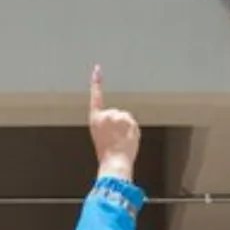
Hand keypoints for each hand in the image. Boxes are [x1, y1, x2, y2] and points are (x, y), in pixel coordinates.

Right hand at [88, 67, 140, 181]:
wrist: (115, 161)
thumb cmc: (107, 154)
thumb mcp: (101, 138)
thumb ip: (109, 126)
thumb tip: (120, 125)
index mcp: (96, 120)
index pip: (96, 97)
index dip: (96, 83)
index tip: (97, 69)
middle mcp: (107, 115)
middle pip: (116, 114)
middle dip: (118, 125)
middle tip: (114, 140)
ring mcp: (119, 116)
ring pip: (125, 119)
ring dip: (126, 128)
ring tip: (121, 141)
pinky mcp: (129, 120)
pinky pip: (133, 124)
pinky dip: (132, 131)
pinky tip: (127, 140)